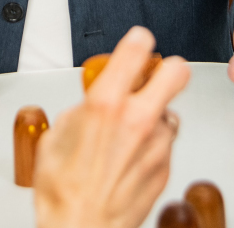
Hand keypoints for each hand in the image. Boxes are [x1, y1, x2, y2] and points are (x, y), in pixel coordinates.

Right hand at [33, 26, 191, 227]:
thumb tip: (92, 101)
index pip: (137, 49)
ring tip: (132, 131)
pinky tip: (131, 156)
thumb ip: (82, 109)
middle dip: (167, 69)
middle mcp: (137, 119)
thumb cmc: (63, 192)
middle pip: (176, 71)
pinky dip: (153, 144)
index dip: (138, 40)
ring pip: (170, 111)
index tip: (137, 41)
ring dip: (155, 115)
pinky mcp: (165, 166)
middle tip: (153, 76)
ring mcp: (156, 144)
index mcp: (106, 104)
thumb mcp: (57, 136)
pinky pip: (166, 142)